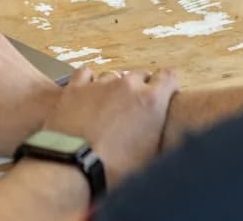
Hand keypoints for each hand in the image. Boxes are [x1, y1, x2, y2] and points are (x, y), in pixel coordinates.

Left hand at [43, 67, 177, 186]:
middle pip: (140, 75)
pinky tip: (88, 93)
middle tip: (134, 109)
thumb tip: (158, 132)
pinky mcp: (75, 87)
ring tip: (109, 107)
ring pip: (114, 75)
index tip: (164, 95)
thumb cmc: (114, 168)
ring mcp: (100, 84)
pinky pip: (86, 74)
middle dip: (141, 88)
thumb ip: (157, 133)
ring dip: (115, 88)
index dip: (168, 85)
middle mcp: (128, 86)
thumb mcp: (150, 156)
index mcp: (151, 101)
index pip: (168, 76)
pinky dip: (89, 81)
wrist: (74, 165)